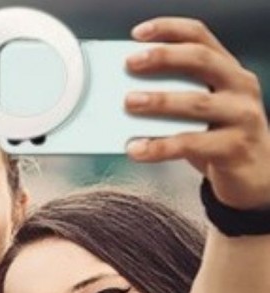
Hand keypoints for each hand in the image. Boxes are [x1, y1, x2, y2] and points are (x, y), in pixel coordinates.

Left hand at [124, 17, 269, 209]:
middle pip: (202, 60)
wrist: (257, 176)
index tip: (138, 34)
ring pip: (197, 102)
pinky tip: (137, 149)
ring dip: (160, 101)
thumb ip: (175, 94)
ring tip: (129, 103)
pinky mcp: (235, 147)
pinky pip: (192, 143)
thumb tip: (122, 90)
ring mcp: (241, 116)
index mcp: (228, 70)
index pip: (200, 37)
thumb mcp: (203, 109)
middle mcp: (239, 87)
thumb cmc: (220, 137)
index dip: (170, 30)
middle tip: (130, 64)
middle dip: (164, 58)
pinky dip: (161, 146)